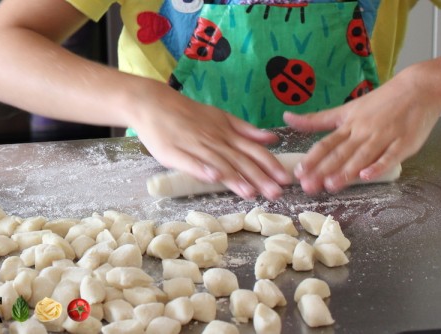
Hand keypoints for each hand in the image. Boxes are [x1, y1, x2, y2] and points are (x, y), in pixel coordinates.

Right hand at [129, 80, 291, 199]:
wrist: (154, 103)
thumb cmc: (188, 114)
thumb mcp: (220, 117)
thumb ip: (245, 130)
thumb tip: (272, 138)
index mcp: (226, 133)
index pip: (253, 150)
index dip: (270, 165)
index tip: (286, 179)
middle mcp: (214, 140)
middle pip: (240, 160)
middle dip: (259, 177)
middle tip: (276, 193)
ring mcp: (194, 146)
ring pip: (218, 163)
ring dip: (235, 178)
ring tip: (250, 193)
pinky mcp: (173, 152)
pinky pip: (190, 162)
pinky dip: (202, 169)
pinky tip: (213, 179)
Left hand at [284, 66, 440, 193]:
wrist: (420, 88)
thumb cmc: (381, 101)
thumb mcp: (346, 109)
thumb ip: (317, 119)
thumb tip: (287, 118)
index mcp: (349, 124)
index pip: (326, 143)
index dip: (312, 159)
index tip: (298, 172)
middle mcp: (363, 131)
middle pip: (341, 153)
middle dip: (323, 170)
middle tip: (308, 186)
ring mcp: (384, 137)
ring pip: (362, 156)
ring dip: (346, 171)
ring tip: (331, 185)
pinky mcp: (404, 143)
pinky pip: (390, 156)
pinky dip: (378, 166)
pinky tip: (367, 176)